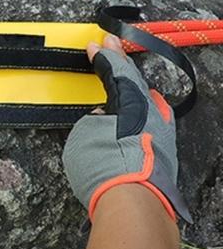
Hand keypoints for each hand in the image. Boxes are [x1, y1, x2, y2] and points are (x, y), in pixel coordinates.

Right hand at [62, 35, 191, 222]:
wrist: (134, 203)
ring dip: (135, 87)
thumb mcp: (83, 137)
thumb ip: (93, 122)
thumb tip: (103, 120)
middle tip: (111, 45)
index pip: (114, 71)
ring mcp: (162, 133)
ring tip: (127, 77)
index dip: (103, 57)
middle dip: (121, 62)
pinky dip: (146, 111)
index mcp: (129, 101)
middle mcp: (150, 113)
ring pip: (149, 101)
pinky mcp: (165, 154)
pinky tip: (144, 112)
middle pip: (135, 81)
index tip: (95, 45)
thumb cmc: (106, 168)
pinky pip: (155, 121)